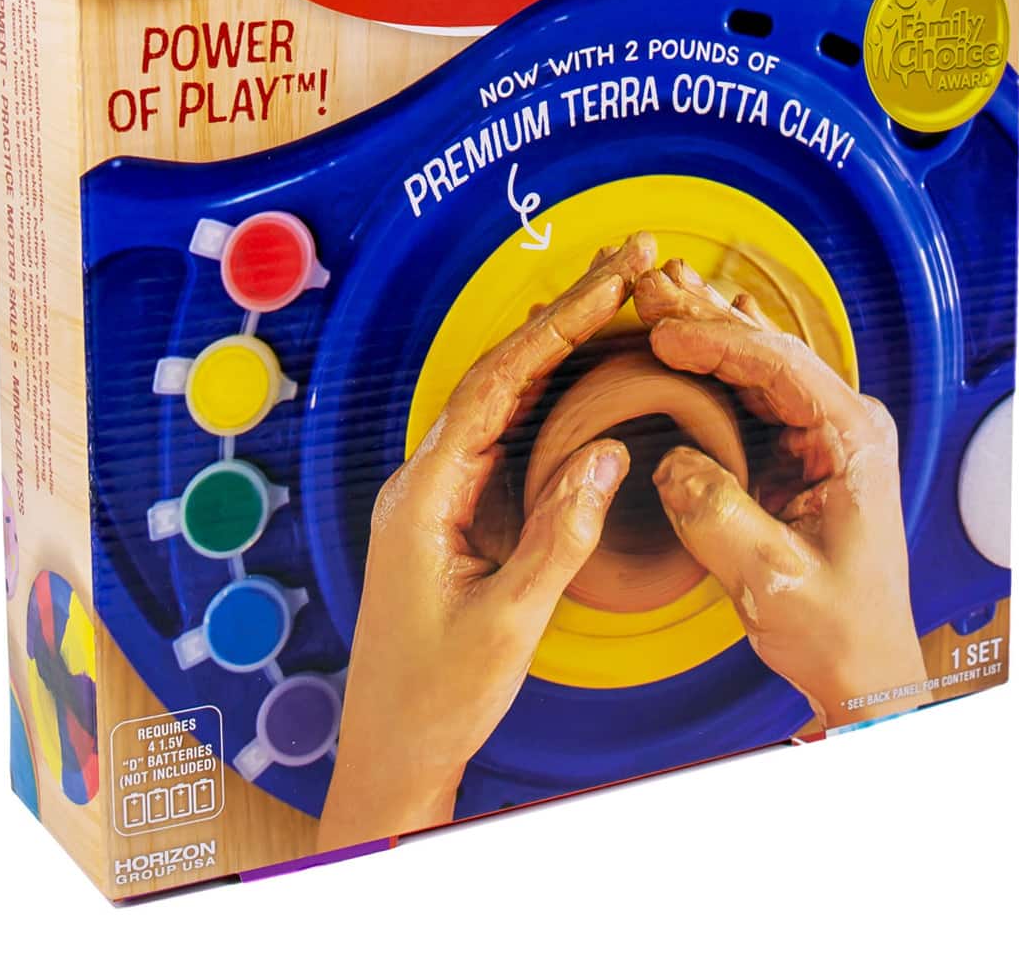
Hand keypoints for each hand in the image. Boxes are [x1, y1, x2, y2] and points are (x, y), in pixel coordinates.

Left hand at [318, 234, 655, 847]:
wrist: (389, 755)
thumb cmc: (437, 699)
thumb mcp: (508, 625)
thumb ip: (557, 538)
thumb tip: (610, 454)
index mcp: (428, 493)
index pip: (499, 384)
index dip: (560, 325)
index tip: (613, 281)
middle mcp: (425, 478)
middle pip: (499, 373)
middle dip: (566, 314)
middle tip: (628, 262)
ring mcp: (436, 493)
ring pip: (500, 397)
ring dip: (557, 346)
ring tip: (615, 297)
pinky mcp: (452, 513)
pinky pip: (502, 434)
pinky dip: (547, 394)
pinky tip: (579, 377)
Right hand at [634, 259, 927, 727]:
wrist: (863, 672)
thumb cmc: (835, 629)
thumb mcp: (771, 579)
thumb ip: (718, 516)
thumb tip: (670, 462)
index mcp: (852, 438)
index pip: (778, 365)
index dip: (715, 340)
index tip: (661, 332)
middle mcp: (842, 423)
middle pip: (765, 349)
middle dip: (703, 313)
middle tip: (648, 280)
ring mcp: (821, 434)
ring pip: (755, 362)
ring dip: (705, 327)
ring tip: (658, 287)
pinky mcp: (797, 452)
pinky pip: (750, 390)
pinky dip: (713, 359)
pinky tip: (694, 325)